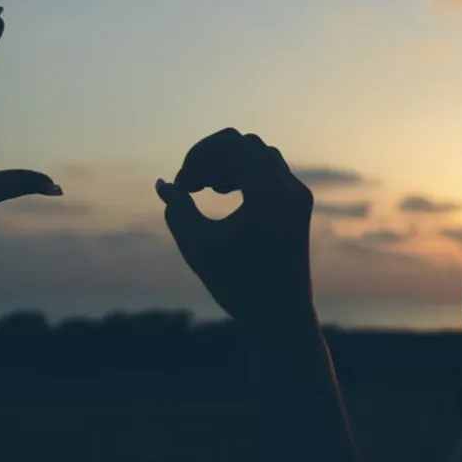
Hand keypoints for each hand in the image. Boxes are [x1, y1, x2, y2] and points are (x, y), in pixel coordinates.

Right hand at [155, 128, 314, 326]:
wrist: (281, 317)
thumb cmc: (238, 285)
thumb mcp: (197, 245)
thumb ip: (177, 208)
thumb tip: (162, 184)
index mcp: (269, 192)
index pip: (233, 144)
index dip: (200, 155)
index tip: (183, 183)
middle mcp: (290, 188)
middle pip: (246, 145)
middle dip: (213, 158)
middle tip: (191, 185)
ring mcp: (298, 196)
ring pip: (261, 156)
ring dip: (230, 164)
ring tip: (206, 190)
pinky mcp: (299, 207)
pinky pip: (272, 172)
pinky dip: (246, 174)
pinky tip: (225, 195)